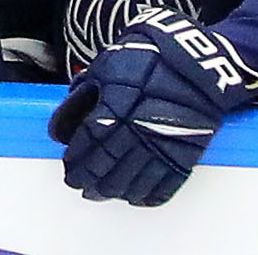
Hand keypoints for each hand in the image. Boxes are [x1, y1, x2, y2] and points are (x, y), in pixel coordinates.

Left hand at [48, 8, 257, 205]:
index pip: (89, 141)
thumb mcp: (104, 69)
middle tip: (79, 186)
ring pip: (134, 178)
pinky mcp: (187, 154)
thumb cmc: (146, 59)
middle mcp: (138, 131)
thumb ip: (81, 98)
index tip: (68, 168)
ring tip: (102, 194)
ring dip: (115, 190)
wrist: (197, 64)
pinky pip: (166, 182)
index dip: (76, 158)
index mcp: (115, 107)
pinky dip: (150, 194)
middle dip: (90, 178)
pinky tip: (136, 198)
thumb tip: (60, 129)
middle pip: (109, 164)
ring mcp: (164, 145)